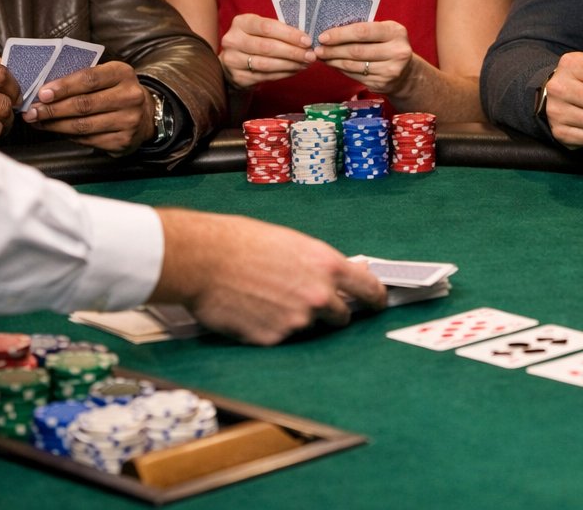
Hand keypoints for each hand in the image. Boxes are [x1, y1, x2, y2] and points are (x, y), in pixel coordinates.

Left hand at [22, 60, 152, 153]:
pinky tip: (56, 131)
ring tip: (38, 122)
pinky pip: (88, 140)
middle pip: (84, 104)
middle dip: (52, 109)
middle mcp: (130, 96)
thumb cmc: (115, 91)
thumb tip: (44, 91)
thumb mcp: (106, 76)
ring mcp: (129, 120)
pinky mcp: (123, 141)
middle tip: (31, 112)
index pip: (89, 79)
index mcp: (123, 74)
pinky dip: (68, 136)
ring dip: (55, 125)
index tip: (42, 93)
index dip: (63, 87)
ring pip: (83, 125)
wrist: (145, 114)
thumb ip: (81, 80)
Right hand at [151, 209, 387, 343]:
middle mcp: (318, 296)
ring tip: (264, 296)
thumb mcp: (293, 243)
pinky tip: (250, 308)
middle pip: (341, 316)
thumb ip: (320, 264)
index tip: (377, 304)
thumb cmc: (243, 242)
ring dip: (293, 317)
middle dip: (331, 312)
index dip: (375, 299)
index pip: (368, 289)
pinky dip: (268, 327)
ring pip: (306, 327)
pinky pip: (278, 337)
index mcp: (328, 266)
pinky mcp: (273, 339)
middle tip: (305, 301)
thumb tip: (343, 273)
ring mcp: (296, 321)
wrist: (205, 259)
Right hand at [220, 13, 313, 88]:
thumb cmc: (254, 39)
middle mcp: (233, 40)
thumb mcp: (261, 29)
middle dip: (293, 52)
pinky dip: (283, 73)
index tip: (307, 41)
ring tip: (306, 63)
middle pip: (267, 47)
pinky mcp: (238, 77)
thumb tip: (306, 37)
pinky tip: (295, 70)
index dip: (289, 34)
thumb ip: (279, 30)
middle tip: (311, 55)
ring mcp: (233, 60)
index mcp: (241, 23)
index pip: (267, 27)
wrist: (234, 61)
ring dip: (290, 65)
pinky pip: (265, 76)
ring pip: (266, 64)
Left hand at [314, 19, 414, 92]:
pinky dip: (341, 70)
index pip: (363, 31)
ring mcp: (390, 70)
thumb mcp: (384, 31)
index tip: (323, 36)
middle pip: (356, 51)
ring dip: (334, 61)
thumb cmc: (388, 45)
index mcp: (396, 32)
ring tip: (322, 57)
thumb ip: (364, 28)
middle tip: (317, 49)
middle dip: (333, 50)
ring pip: (354, 65)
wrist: (407, 72)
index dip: (340, 34)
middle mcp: (397, 52)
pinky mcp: (382, 84)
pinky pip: (355, 76)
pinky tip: (334, 65)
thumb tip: (330, 30)